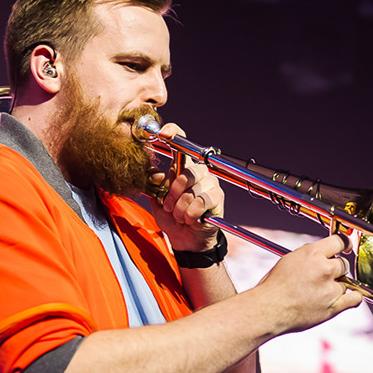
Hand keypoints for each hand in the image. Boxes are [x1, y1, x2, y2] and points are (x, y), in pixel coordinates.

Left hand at [149, 125, 224, 252]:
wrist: (186, 239)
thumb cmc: (173, 218)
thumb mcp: (157, 201)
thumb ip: (154, 185)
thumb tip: (154, 174)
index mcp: (182, 168)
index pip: (181, 142)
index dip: (173, 133)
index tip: (163, 133)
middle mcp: (197, 172)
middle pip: (186, 172)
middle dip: (173, 193)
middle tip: (169, 206)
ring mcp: (209, 183)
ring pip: (192, 190)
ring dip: (181, 208)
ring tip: (180, 216)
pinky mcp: (217, 197)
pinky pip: (201, 202)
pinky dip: (191, 213)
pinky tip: (190, 219)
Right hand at [246, 234, 362, 334]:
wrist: (268, 309)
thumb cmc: (273, 288)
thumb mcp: (289, 260)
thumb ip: (309, 256)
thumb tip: (320, 254)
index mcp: (312, 254)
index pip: (339, 241)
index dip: (343, 244)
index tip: (345, 246)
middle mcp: (324, 269)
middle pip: (343, 264)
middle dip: (335, 269)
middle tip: (322, 276)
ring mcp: (330, 288)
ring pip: (346, 283)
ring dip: (337, 286)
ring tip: (321, 292)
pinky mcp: (334, 306)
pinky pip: (354, 299)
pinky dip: (353, 298)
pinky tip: (348, 298)